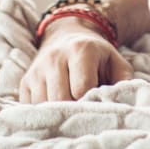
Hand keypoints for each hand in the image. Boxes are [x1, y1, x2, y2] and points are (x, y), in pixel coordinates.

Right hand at [18, 17, 133, 102]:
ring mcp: (37, 69)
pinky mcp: (26, 81)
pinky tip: (57, 104)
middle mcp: (55, 56)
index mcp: (81, 49)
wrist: (68, 36)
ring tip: (71, 104)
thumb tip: (121, 101)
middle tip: (84, 106)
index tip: (97, 100)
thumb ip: (124, 81)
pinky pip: (32, 107)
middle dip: (74, 108)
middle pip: (61, 98)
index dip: (91, 100)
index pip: (82, 88)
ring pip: (45, 105)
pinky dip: (45, 112)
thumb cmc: (96, 56)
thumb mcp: (116, 62)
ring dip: (58, 111)